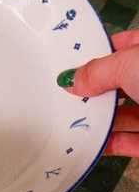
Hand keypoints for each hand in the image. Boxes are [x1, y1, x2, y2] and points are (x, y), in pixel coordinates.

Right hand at [57, 30, 138, 157]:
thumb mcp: (129, 63)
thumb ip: (96, 72)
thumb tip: (69, 80)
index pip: (120, 46)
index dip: (96, 51)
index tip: (68, 59)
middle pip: (117, 84)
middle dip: (92, 90)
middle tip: (62, 92)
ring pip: (122, 115)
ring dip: (98, 119)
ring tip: (66, 120)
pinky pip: (129, 142)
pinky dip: (109, 144)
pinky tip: (87, 144)